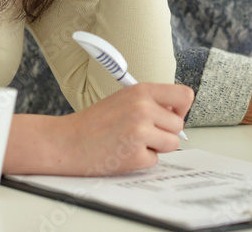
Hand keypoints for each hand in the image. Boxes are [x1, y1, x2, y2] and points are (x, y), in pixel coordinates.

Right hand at [55, 83, 193, 174]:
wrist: (66, 142)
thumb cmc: (94, 122)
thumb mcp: (124, 99)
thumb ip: (151, 102)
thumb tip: (177, 113)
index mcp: (142, 91)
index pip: (185, 95)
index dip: (182, 109)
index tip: (171, 115)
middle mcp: (143, 109)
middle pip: (179, 125)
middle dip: (165, 132)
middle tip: (144, 134)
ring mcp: (140, 133)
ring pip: (171, 144)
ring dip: (156, 147)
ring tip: (132, 142)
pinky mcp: (135, 156)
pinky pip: (154, 160)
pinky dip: (141, 160)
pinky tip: (123, 152)